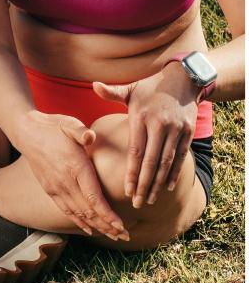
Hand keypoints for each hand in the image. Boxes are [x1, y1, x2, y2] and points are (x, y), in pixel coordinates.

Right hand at [19, 110, 129, 240]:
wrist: (27, 133)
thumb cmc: (52, 127)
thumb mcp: (68, 123)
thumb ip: (80, 131)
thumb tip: (90, 136)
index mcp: (74, 166)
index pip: (93, 198)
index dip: (107, 215)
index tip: (121, 226)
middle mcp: (65, 182)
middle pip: (89, 211)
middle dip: (108, 226)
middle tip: (124, 237)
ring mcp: (56, 188)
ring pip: (79, 214)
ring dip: (96, 226)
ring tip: (112, 235)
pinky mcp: (50, 190)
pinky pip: (66, 211)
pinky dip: (79, 222)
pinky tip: (89, 229)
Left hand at [93, 65, 199, 207]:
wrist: (183, 78)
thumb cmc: (150, 87)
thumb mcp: (131, 89)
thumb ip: (112, 92)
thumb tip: (94, 85)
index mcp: (141, 116)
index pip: (135, 151)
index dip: (131, 173)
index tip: (127, 191)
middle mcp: (159, 124)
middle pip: (151, 161)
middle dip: (144, 185)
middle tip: (137, 203)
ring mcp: (175, 129)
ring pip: (166, 161)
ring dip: (158, 183)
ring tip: (151, 199)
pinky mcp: (188, 132)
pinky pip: (180, 156)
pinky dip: (174, 173)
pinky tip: (167, 187)